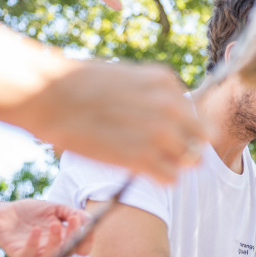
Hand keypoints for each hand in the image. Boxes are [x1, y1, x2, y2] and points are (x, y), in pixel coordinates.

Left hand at [0, 199, 91, 256]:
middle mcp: (51, 249)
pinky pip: (28, 254)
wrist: (4, 211)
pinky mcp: (18, 252)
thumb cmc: (30, 211)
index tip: (90, 224)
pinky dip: (33, 243)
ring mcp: (35, 252)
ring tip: (55, 224)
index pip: (80, 247)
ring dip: (56, 242)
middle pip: (68, 252)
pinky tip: (36, 229)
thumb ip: (71, 213)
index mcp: (62, 240)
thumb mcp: (54, 208)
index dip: (87, 239)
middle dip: (73, 237)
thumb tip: (89, 219)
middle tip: (74, 221)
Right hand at [30, 60, 207, 183]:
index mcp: (167, 83)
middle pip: (203, 140)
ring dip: (175, 164)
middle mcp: (171, 108)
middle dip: (190, 148)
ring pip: (190, 161)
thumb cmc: (84, 85)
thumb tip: (177, 117)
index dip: (187, 128)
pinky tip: (145, 171)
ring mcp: (160, 134)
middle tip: (170, 152)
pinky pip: (172, 179)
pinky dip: (162, 179)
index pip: (198, 115)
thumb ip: (158, 96)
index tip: (172, 133)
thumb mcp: (131, 77)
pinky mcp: (143, 159)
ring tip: (152, 160)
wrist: (51, 95)